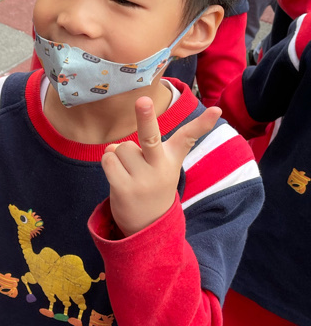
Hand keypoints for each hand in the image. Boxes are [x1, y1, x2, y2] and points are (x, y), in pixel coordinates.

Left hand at [101, 97, 220, 236]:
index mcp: (172, 158)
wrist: (147, 225)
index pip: (188, 137)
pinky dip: (109, 162)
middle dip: (146, 118)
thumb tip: (111, 148)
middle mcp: (160, 168)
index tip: (217, 110)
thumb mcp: (161, 165)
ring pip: (121, 148)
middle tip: (143, 100)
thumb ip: (139, 150)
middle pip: (150, 138)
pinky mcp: (124, 189)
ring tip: (129, 172)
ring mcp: (143, 180)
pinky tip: (118, 176)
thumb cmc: (151, 184)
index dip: (202, 124)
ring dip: (119, 156)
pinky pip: (108, 159)